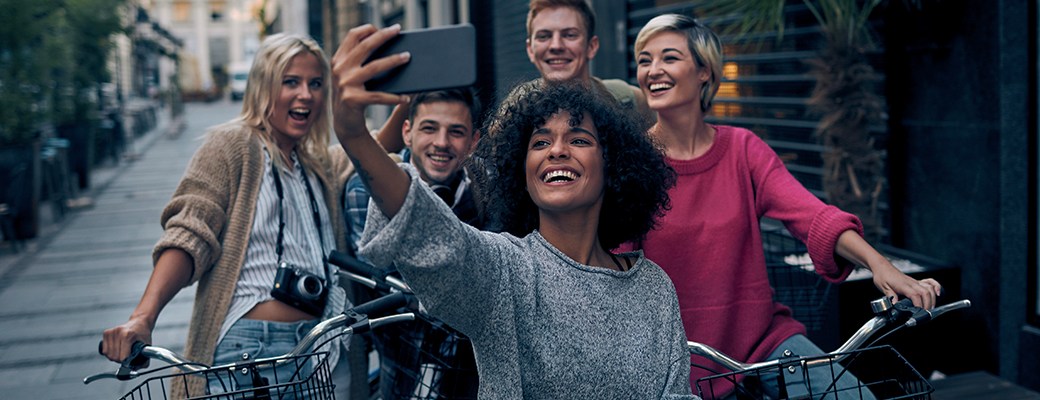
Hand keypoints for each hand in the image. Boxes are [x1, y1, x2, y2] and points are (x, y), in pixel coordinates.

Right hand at [102, 316, 153, 362]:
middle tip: (126, 356)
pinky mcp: (106, 333)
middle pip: (114, 357)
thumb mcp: (146, 347)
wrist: (139, 322)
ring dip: (115, 356)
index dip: (126, 362)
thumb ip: (143, 361)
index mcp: (129, 335)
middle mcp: (119, 332)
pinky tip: (117, 348)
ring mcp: (112, 332)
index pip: (122, 356)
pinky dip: (110, 352)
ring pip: (108, 354)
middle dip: (120, 360)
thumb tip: (135, 370)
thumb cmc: (142, 334)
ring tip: (122, 351)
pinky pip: (104, 350)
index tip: (129, 361)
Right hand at [331, 24, 411, 141]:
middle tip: (397, 31)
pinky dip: (394, 97)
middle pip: (365, 46)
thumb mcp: (351, 75)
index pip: (352, 36)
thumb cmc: (354, 96)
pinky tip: (406, 98)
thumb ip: (360, 60)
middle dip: (383, 36)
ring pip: (374, 67)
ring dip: (393, 60)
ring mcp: (345, 84)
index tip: (385, 29)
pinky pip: (379, 96)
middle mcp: (339, 69)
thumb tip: (388, 47)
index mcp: (339, 60)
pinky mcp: (353, 100)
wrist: (344, 124)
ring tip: (407, 57)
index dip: (368, 29)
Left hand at [869, 259, 941, 308]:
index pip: (915, 295)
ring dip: (932, 299)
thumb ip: (890, 296)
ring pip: (929, 289)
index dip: (919, 304)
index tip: (919, 312)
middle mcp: (912, 283)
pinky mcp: (916, 281)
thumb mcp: (883, 288)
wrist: (882, 267)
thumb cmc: (882, 276)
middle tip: (925, 313)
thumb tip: (895, 305)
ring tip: (930, 308)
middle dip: (928, 304)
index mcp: (903, 285)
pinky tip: (938, 293)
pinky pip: (929, 282)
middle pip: (925, 293)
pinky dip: (936, 287)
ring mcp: (915, 282)